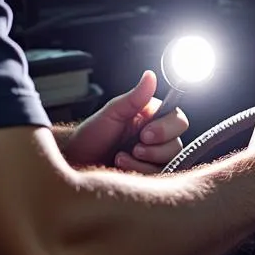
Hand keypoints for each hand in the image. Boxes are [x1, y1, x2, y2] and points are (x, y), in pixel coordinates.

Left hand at [58, 70, 189, 173]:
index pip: (178, 120)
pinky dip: (140, 174)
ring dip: (143, 163)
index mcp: (153, 119)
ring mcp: (154, 160)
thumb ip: (134, 97)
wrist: (76, 163)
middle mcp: (158, 139)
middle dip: (154, 150)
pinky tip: (123, 170)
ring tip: (120, 158)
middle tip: (134, 149)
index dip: (166, 129)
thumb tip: (150, 75)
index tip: (144, 134)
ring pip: (168, 164)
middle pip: (177, 145)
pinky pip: (158, 179)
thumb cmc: (90, 137)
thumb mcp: (111, 114)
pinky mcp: (149, 178)